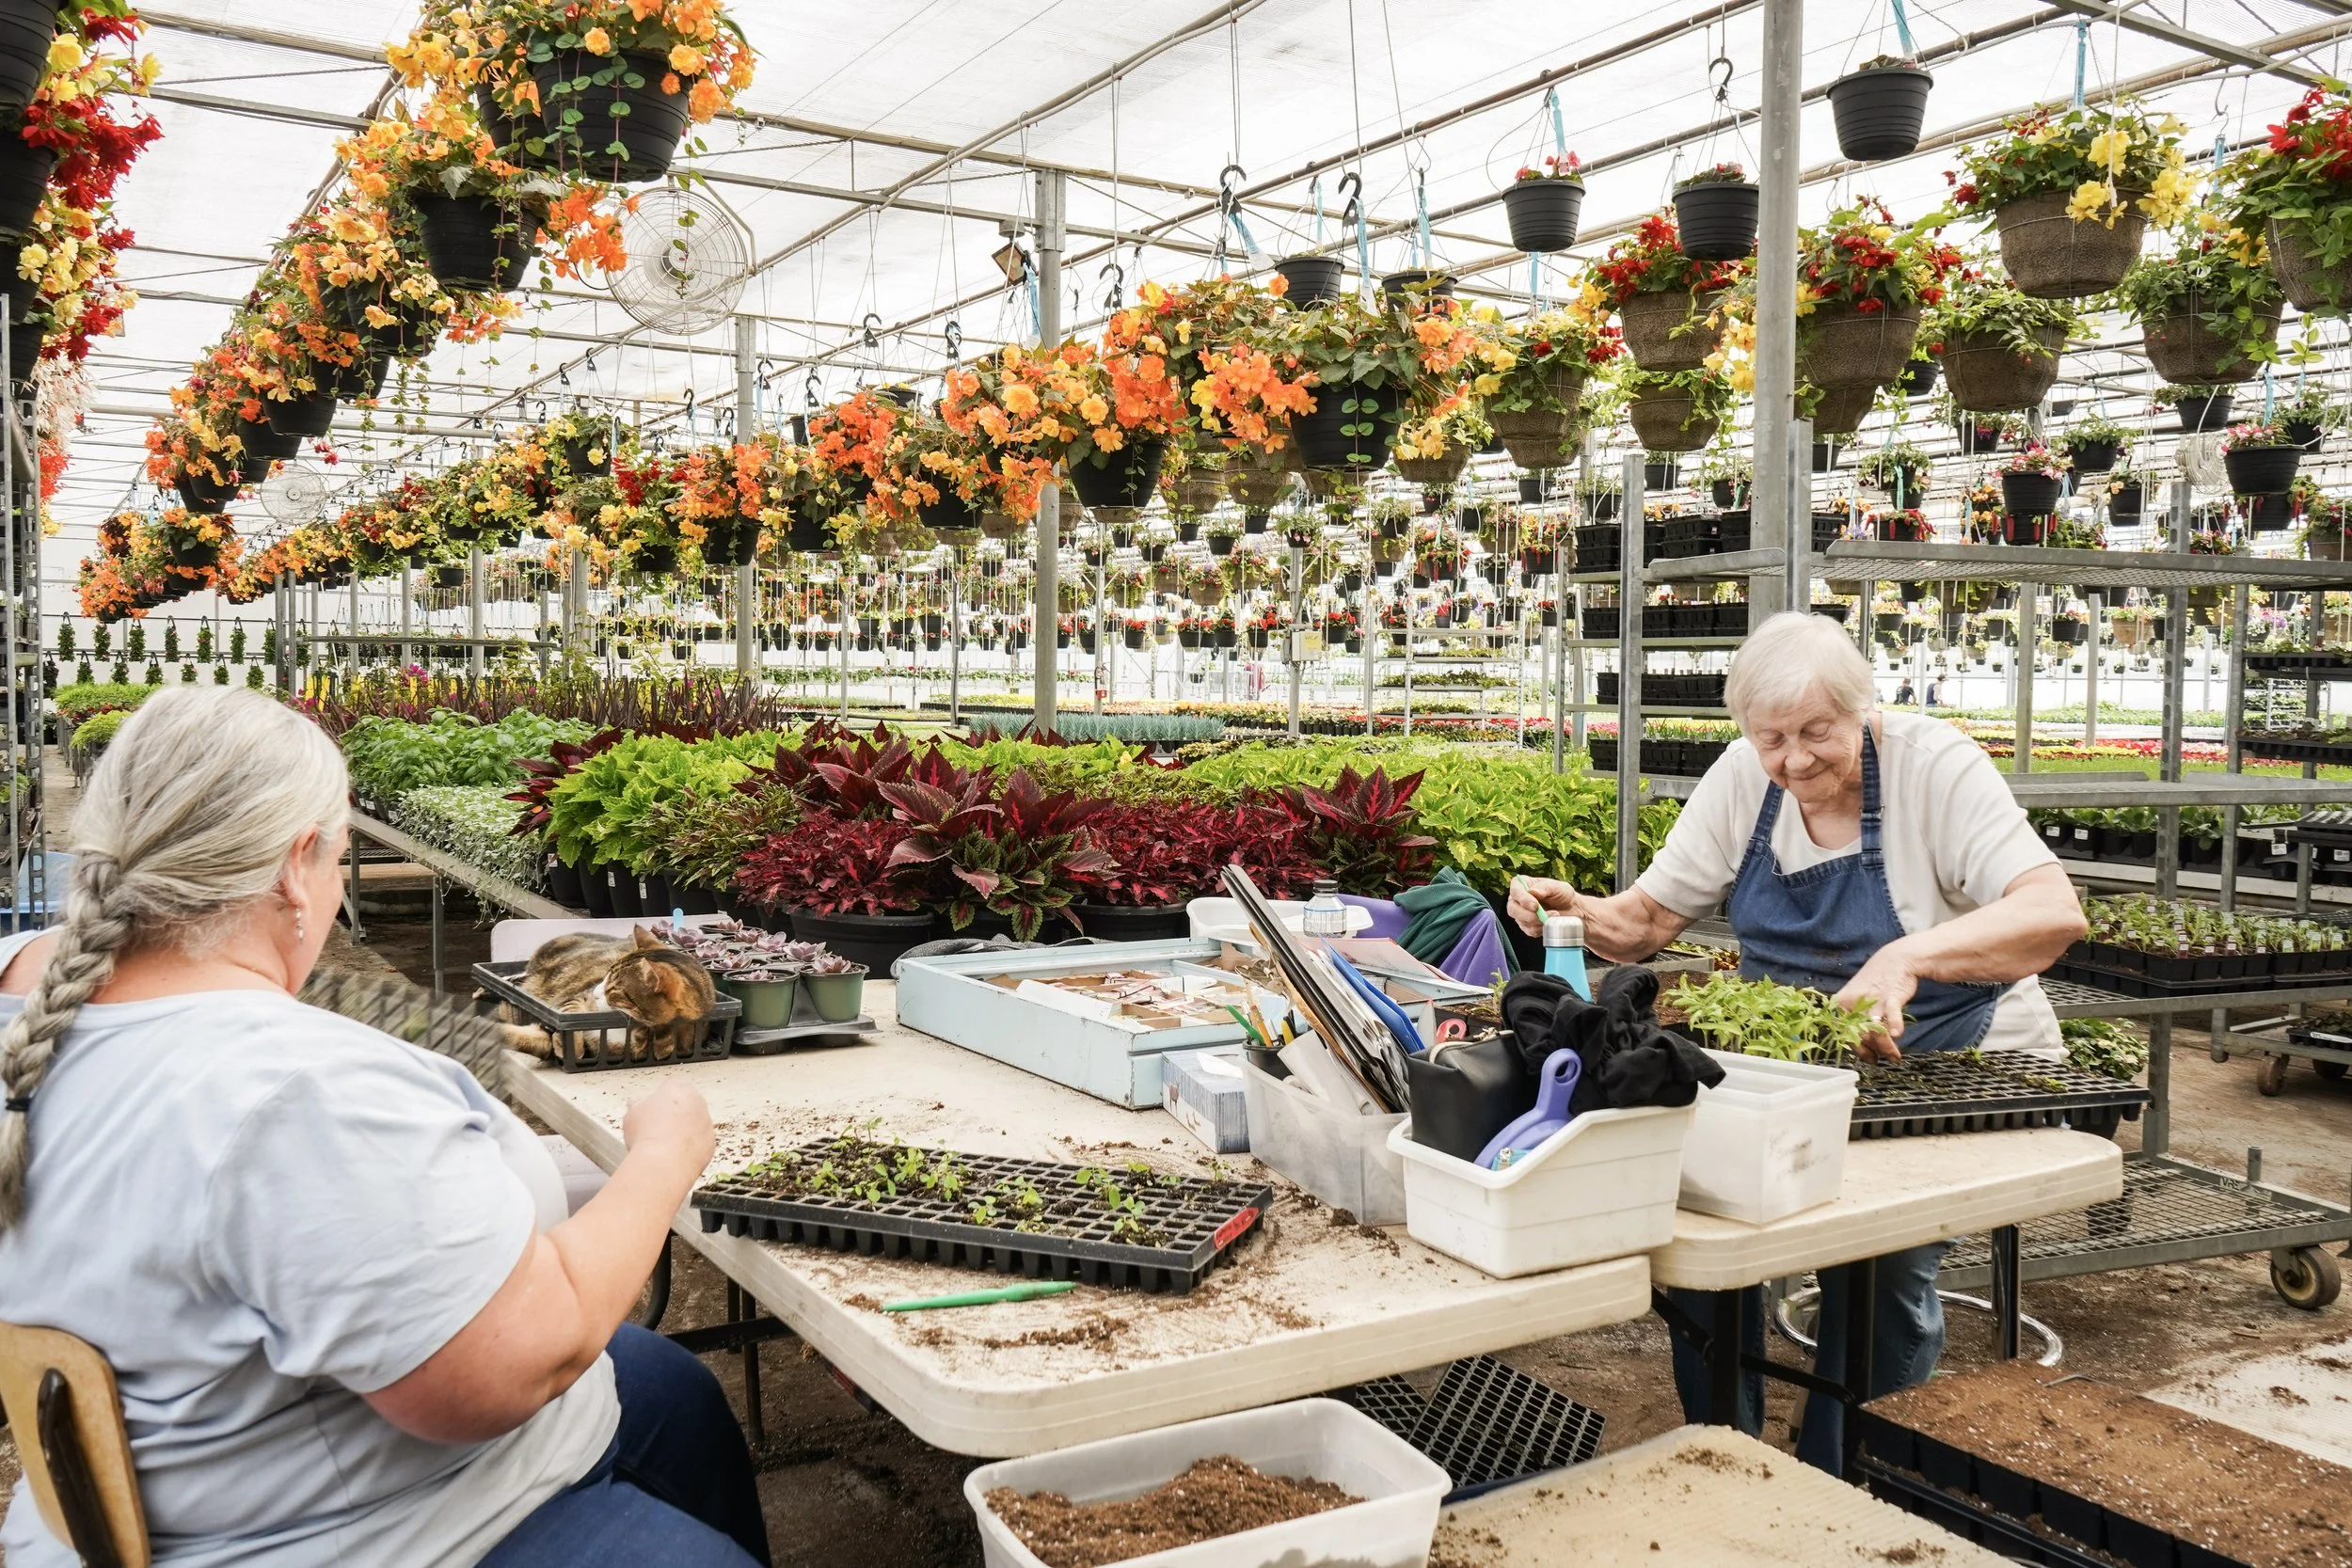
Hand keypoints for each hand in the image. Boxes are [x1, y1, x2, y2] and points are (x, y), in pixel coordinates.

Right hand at [621, 1081, 714, 1175]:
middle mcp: (696, 1101)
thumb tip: (635, 1103)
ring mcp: (706, 1121)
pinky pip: (700, 1142)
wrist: (662, 1162)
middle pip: (685, 1104)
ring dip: (684, 1131)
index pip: (671, 1088)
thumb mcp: (632, 1115)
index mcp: (677, 1089)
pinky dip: (690, 1147)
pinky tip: (675, 1155)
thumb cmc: (646, 1136)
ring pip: (695, 1123)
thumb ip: (636, 1105)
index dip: (659, 1101)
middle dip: (674, 1115)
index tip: (651, 1112)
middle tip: (657, 1129)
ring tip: (664, 1145)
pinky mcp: (711, 1141)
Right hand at [1507, 876, 1576, 937]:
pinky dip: (1541, 928)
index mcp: (1523, 884)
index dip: (1522, 899)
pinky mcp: (1527, 926)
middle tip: (1544, 916)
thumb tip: (1533, 892)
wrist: (1571, 908)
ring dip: (1538, 922)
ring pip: (1521, 921)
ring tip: (1554, 916)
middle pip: (1513, 909)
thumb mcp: (1557, 887)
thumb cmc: (1562, 894)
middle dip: (1528, 915)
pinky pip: (1529, 931)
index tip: (1535, 906)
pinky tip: (1550, 922)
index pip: (1515, 891)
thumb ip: (1545, 887)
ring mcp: (1521, 914)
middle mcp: (1518, 899)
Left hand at [1833, 947, 1919, 1061]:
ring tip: (1894, 1057)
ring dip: (1886, 1047)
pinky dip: (1894, 1025)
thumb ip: (1858, 1020)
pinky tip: (1897, 1036)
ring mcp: (1873, 999)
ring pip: (1875, 1030)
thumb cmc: (1876, 983)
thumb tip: (1863, 1047)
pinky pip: (1891, 1014)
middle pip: (1860, 1035)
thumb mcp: (1859, 999)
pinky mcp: (1891, 995)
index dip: (1857, 1050)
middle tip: (1882, 1059)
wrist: (1895, 959)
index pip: (1844, 1033)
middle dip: (1872, 1051)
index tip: (1868, 1058)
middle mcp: (1854, 1002)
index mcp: (1842, 1003)